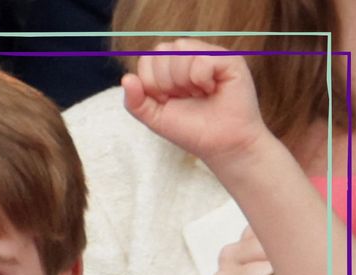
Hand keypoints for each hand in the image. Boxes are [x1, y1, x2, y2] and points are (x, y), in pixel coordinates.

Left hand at [122, 39, 268, 168]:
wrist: (221, 145)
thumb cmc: (191, 130)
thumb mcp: (154, 117)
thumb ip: (135, 101)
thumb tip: (126, 78)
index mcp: (170, 67)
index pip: (147, 59)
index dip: (151, 83)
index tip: (167, 100)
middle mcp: (189, 56)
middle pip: (160, 51)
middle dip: (166, 82)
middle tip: (185, 97)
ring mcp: (209, 55)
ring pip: (180, 49)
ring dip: (184, 80)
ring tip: (199, 94)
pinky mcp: (229, 59)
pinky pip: (202, 58)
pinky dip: (202, 79)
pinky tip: (212, 90)